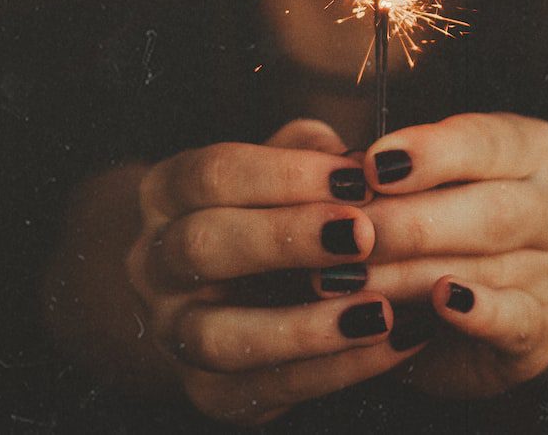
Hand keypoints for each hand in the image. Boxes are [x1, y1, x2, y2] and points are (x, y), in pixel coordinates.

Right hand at [123, 120, 425, 423]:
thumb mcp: (283, 169)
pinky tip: (391, 344)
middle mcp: (155, 264)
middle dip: (287, 238)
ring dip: (303, 326)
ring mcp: (173, 333)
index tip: (357, 177)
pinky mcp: (208, 392)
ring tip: (379, 310)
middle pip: (204, 246)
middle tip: (363, 235)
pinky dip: (333, 370)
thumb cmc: (270, 212)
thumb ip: (313, 154)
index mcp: (168, 194)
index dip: (284, 174)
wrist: (230, 296)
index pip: (213, 174)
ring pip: (218, 336)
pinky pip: (263, 389)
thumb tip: (360, 160)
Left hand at [354, 113, 547, 397]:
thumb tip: (334, 168)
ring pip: (487, 268)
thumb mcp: (420, 181)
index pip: (489, 141)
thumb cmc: (439, 220)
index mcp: (532, 151)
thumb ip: (386, 169)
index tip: (371, 164)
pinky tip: (441, 302)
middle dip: (409, 222)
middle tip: (347, 233)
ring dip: (409, 275)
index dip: (431, 151)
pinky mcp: (541, 333)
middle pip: (491, 209)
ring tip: (349, 279)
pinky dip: (478, 311)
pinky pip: (515, 321)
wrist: (490, 303)